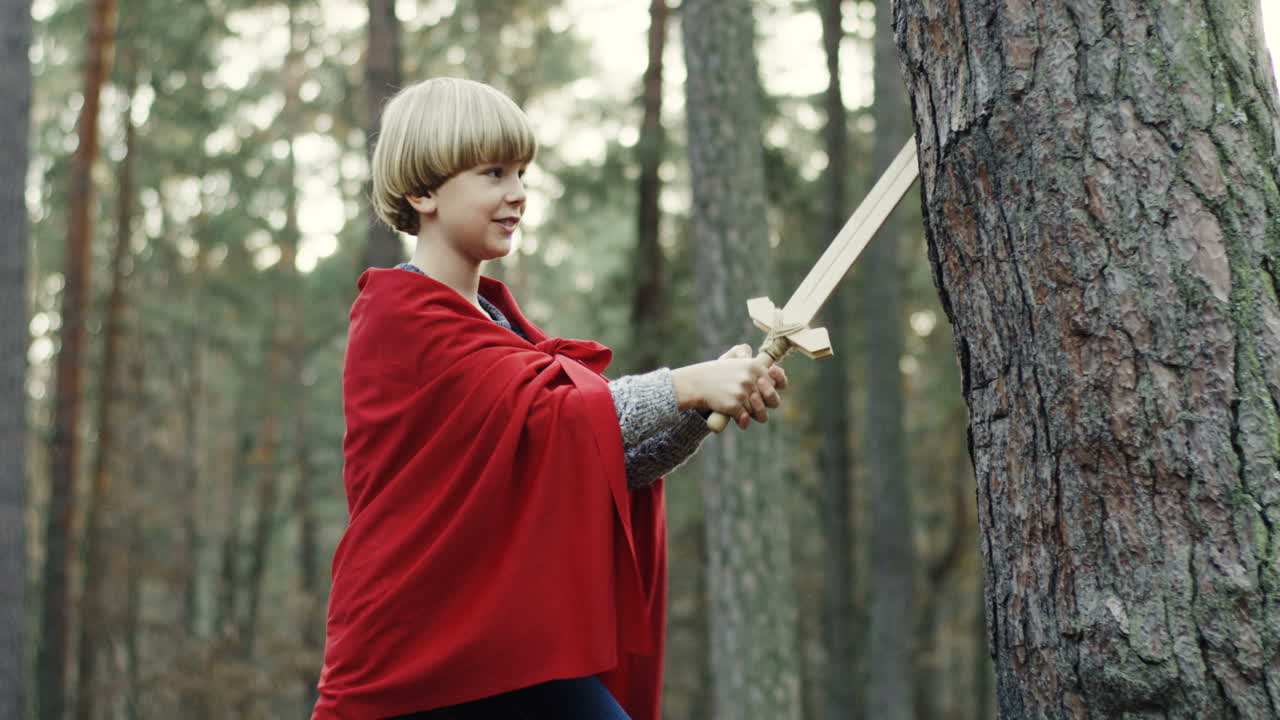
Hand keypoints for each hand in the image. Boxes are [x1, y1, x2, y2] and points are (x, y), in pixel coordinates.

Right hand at [671, 344, 788, 428]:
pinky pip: (745, 419)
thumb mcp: (734, 359)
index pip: (778, 381)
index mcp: (754, 366)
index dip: (778, 386)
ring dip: (752, 414)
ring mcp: (742, 392)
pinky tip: (738, 419)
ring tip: (745, 413)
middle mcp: (750, 378)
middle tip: (755, 403)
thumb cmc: (715, 373)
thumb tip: (771, 374)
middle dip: (766, 406)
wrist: (694, 383)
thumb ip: (753, 365)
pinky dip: (742, 422)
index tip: (767, 388)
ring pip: (758, 413)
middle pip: (773, 401)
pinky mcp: (734, 405)